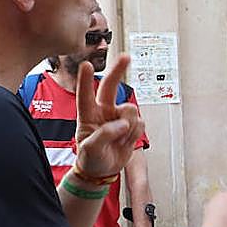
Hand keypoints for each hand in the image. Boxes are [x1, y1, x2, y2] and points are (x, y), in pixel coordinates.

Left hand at [74, 54, 144, 178]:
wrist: (103, 170)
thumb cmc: (90, 158)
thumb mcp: (90, 150)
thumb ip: (104, 135)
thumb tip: (122, 124)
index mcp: (88, 115)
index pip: (86, 96)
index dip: (86, 81)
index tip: (86, 65)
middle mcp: (104, 112)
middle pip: (111, 87)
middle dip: (118, 70)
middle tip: (126, 57)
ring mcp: (119, 118)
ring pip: (131, 111)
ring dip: (128, 127)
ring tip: (119, 140)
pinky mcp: (132, 126)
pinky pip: (140, 124)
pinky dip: (135, 135)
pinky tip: (126, 141)